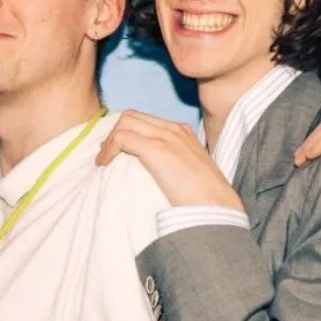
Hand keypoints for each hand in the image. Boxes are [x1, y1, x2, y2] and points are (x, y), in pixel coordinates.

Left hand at [93, 110, 244, 208]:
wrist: (215, 204)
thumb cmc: (204, 196)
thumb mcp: (188, 170)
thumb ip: (172, 161)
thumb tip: (152, 169)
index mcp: (182, 131)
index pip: (144, 119)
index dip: (125, 131)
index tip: (115, 150)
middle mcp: (173, 128)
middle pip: (131, 116)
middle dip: (114, 132)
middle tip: (106, 153)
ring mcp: (166, 136)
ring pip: (124, 123)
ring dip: (109, 140)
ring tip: (104, 159)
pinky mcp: (157, 148)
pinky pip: (122, 139)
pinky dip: (108, 149)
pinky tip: (104, 163)